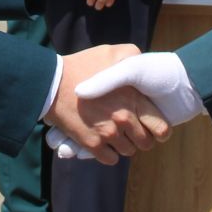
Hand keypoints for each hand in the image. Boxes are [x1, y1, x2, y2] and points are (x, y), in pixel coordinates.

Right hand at [49, 50, 205, 158]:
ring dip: (124, 144)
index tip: (151, 127)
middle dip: (141, 137)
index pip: (162, 128)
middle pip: (146, 143)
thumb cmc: (81, 65)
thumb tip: (144, 61)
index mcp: (133, 99)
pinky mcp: (91, 144)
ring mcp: (107, 133)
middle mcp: (123, 119)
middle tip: (132, 130)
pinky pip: (110, 159)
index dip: (160, 130)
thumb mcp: (110, 52)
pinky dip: (109, 153)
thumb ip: (132, 56)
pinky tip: (103, 142)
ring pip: (128, 151)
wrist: (50, 83)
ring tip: (115, 133)